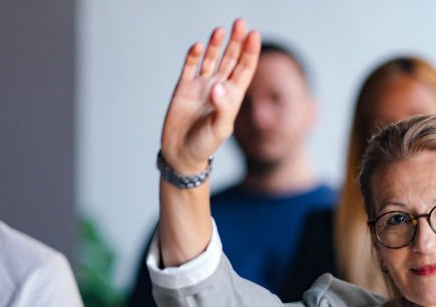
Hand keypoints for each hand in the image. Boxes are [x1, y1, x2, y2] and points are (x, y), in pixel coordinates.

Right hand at [160, 19, 259, 173]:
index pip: (244, 69)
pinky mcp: (183, 88)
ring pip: (211, 60)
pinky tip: (199, 46)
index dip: (250, 52)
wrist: (181, 155)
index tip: (254, 35)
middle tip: (240, 22)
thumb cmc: (205, 145)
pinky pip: (190, 67)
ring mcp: (201, 86)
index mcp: (232, 97)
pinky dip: (193, 56)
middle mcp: (218, 88)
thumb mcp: (220, 129)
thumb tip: (218, 85)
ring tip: (220, 30)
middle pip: (230, 59)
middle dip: (236, 41)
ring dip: (216, 44)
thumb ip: (223, 107)